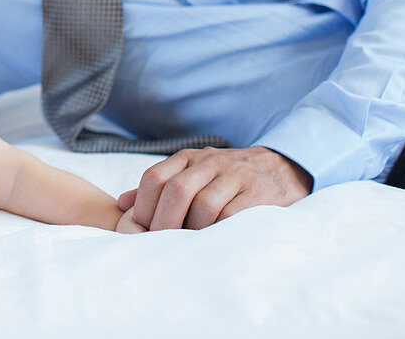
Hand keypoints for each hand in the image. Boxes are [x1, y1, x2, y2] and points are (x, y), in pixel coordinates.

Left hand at [117, 146, 312, 230]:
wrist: (282, 169)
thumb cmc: (227, 180)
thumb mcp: (193, 175)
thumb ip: (159, 188)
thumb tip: (122, 204)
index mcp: (189, 158)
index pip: (154, 177)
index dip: (144, 207)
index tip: (143, 230)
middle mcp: (209, 162)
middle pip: (175, 190)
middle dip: (163, 223)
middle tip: (161, 245)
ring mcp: (235, 176)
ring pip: (202, 205)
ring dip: (191, 230)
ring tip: (187, 245)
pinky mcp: (258, 193)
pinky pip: (231, 215)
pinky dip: (217, 231)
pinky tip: (213, 242)